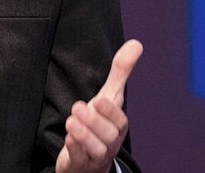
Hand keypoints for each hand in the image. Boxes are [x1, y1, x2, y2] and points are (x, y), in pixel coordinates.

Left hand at [56, 39, 142, 172]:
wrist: (88, 157)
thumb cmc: (100, 123)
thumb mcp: (109, 97)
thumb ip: (120, 72)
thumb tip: (136, 44)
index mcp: (117, 126)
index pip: (119, 121)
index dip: (110, 112)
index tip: (99, 100)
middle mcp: (110, 142)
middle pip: (108, 136)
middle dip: (93, 122)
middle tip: (78, 108)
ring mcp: (95, 155)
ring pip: (95, 150)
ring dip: (83, 135)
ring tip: (70, 122)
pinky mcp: (80, 163)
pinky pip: (79, 159)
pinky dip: (74, 149)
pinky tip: (68, 138)